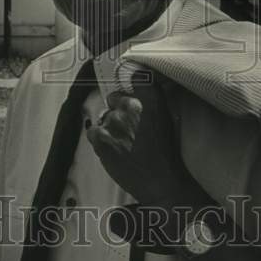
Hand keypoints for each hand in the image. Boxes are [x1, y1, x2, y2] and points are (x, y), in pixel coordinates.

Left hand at [86, 69, 192, 205]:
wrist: (160, 182)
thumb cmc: (166, 154)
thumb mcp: (166, 120)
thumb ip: (152, 102)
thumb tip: (137, 96)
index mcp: (151, 99)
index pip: (136, 78)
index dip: (131, 89)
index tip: (130, 98)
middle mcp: (131, 106)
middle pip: (114, 99)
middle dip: (118, 111)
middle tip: (127, 129)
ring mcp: (114, 121)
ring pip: (104, 117)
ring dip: (109, 127)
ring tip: (122, 144)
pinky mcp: (101, 137)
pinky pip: (93, 131)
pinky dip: (100, 139)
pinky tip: (112, 149)